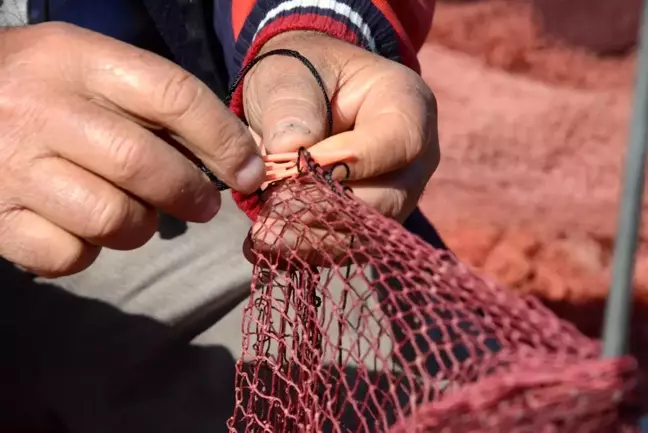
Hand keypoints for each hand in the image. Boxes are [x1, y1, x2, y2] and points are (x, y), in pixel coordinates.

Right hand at [0, 23, 264, 276]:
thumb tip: (238, 154)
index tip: (250, 170)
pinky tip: (81, 227)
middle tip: (203, 204)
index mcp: (75, 59)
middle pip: (144, 165)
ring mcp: (12, 167)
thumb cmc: (40, 88)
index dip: (224, 139)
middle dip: (190, 193)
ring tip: (134, 211)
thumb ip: (159, 105)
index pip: (172, 94)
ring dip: (141, 226)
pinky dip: (90, 251)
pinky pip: (70, 255)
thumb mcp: (93, 70)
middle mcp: (40, 108)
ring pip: (112, 218)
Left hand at [242, 31, 438, 257]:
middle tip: (270, 214)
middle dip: (325, 211)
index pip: (398, 143)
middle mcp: (415, 158)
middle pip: (386, 199)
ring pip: (367, 233)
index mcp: (408, 105)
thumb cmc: (302, 77)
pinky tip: (271, 245)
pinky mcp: (373, 223)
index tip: (295, 170)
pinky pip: (349, 246)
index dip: (349, 162)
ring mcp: (398, 195)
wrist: (307, 97)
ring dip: (313, 239)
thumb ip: (290, 105)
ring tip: (263, 235)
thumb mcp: (288, 75)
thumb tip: (290, 150)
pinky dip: (309, 249)